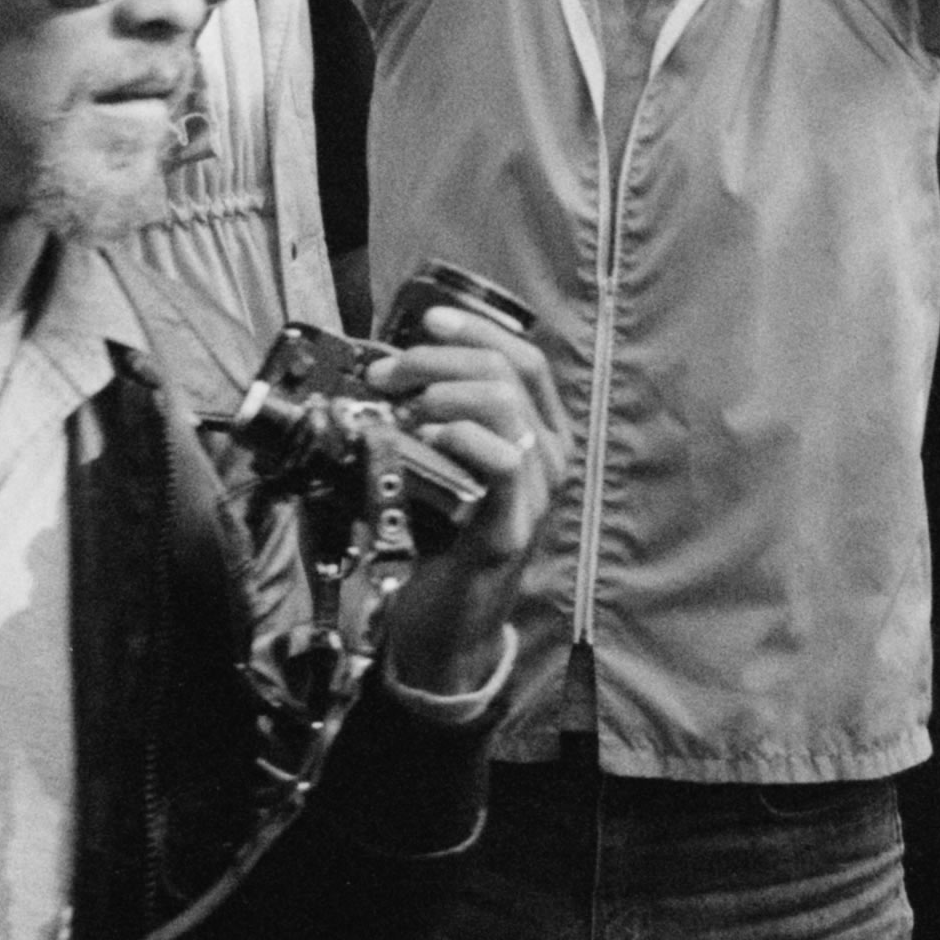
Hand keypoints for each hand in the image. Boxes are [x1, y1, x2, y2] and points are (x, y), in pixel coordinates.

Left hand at [369, 301, 561, 699]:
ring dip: (443, 392)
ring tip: (404, 407)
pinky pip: (502, 461)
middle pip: (507, 372)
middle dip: (438, 359)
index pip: (523, 356)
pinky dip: (461, 436)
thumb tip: (390, 368)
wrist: (449, 619)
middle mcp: (551, 455)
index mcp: (541, 431)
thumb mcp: (448, 463)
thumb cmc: (445, 535)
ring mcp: (537, 490)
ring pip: (506, 404)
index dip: (476, 329)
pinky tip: (428, 436)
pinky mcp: (512, 526)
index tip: (425, 319)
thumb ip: (439, 416)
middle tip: (387, 373)